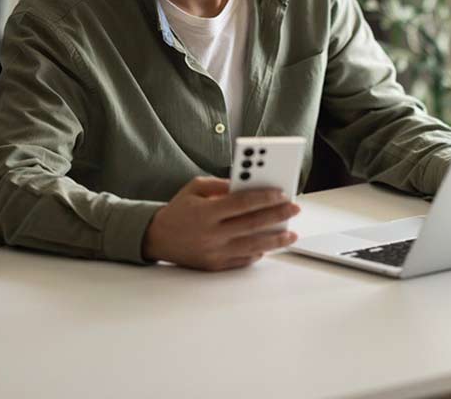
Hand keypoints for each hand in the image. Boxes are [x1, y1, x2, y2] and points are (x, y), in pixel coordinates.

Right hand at [141, 176, 299, 270]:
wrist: (156, 238)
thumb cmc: (179, 209)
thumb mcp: (195, 188)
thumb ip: (221, 185)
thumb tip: (248, 186)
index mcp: (206, 212)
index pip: (242, 204)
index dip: (264, 198)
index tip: (281, 194)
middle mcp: (211, 234)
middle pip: (252, 225)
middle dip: (277, 216)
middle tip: (294, 209)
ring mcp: (214, 252)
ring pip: (252, 246)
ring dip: (275, 240)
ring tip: (291, 233)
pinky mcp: (215, 266)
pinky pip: (243, 260)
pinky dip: (258, 252)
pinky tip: (270, 245)